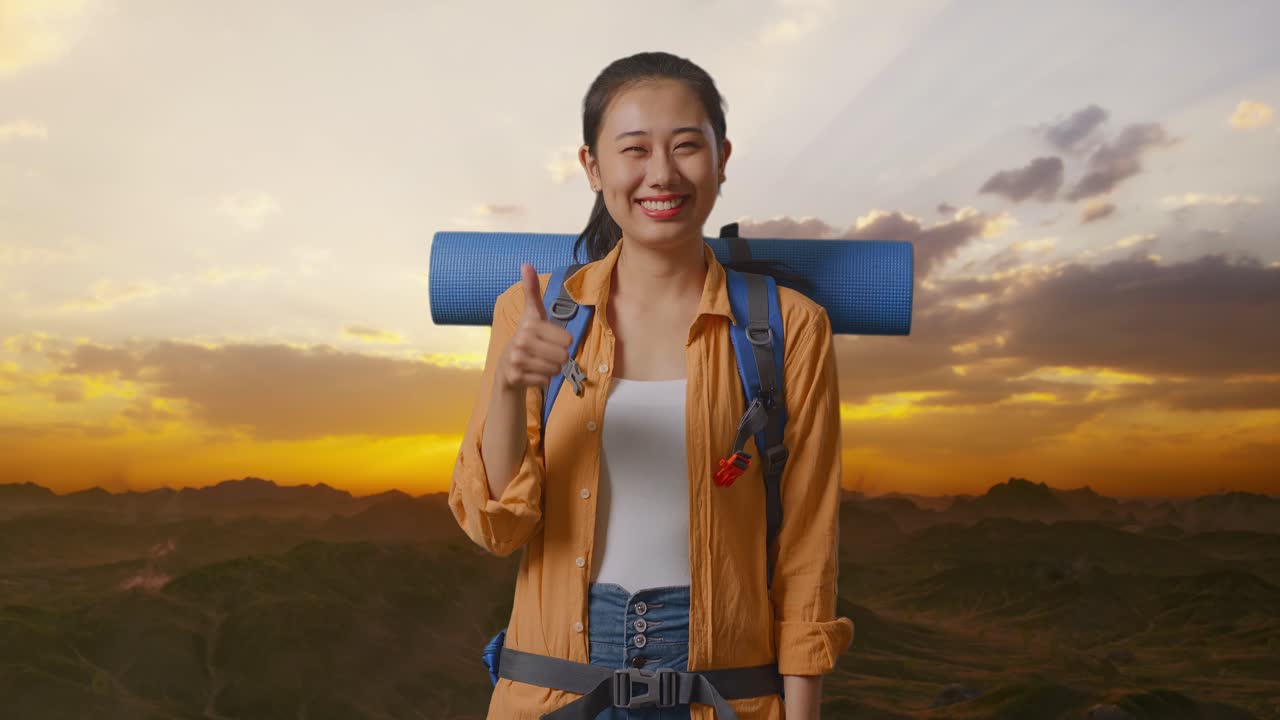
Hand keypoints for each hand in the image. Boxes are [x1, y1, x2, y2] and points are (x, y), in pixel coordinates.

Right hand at [497, 263, 573, 391]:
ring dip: (552, 369)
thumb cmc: (528, 336)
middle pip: (563, 356)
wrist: (507, 364)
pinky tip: (533, 372)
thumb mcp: (533, 313)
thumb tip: (526, 264)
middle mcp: (521, 341)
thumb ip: (532, 290)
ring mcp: (517, 360)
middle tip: (547, 354)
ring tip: (541, 362)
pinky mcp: (515, 377)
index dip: (564, 342)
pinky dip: (543, 379)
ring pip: (555, 370)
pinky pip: (545, 381)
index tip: (551, 339)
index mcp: (530, 325)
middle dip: (559, 358)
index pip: (567, 340)